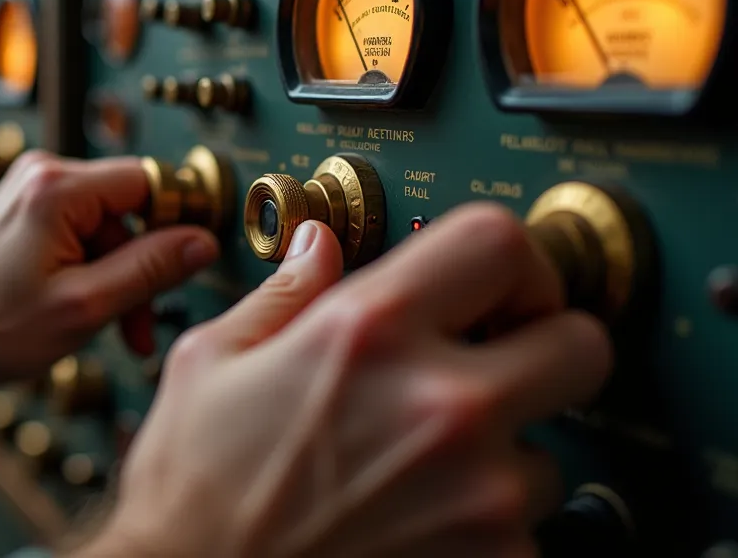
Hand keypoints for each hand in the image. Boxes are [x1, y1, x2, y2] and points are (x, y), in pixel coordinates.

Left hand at [0, 151, 220, 426]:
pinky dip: (93, 271)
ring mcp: (30, 192)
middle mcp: (41, 175)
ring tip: (116, 328)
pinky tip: (89, 310)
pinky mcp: (25, 212)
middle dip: (143, 266)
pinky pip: (82, 233)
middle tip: (142, 322)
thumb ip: (149, 269)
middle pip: (129, 208)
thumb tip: (201, 241)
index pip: (149, 180)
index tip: (192, 259)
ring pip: (108, 226)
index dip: (178, 220)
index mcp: (56, 188)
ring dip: (120, 275)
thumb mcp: (84, 307)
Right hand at [81, 203, 611, 557]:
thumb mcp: (210, 364)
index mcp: (369, 332)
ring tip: (419, 471)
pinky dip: (480, 527)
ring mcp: (478, 494)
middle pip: (580, 344)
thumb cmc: (191, 490)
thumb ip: (282, 296)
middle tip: (495, 368)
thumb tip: (317, 248)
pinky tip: (410, 522)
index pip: (500, 243)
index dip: (511, 262)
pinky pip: (522, 530)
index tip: (497, 288)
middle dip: (544, 350)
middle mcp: (440, 405)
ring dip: (500, 455)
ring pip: (546, 453)